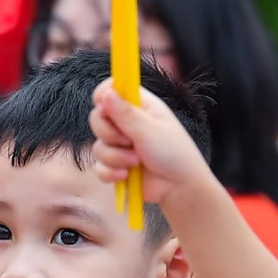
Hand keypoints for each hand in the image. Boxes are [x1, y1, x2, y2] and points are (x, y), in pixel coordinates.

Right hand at [88, 78, 216, 206]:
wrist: (180, 189)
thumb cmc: (174, 154)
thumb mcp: (150, 131)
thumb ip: (126, 113)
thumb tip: (106, 93)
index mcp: (140, 106)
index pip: (113, 89)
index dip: (104, 94)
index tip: (102, 104)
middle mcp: (128, 123)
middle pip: (97, 117)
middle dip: (109, 133)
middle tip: (128, 141)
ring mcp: (120, 145)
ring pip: (98, 145)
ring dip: (115, 156)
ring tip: (136, 162)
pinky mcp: (116, 166)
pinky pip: (99, 166)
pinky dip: (111, 172)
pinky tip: (127, 176)